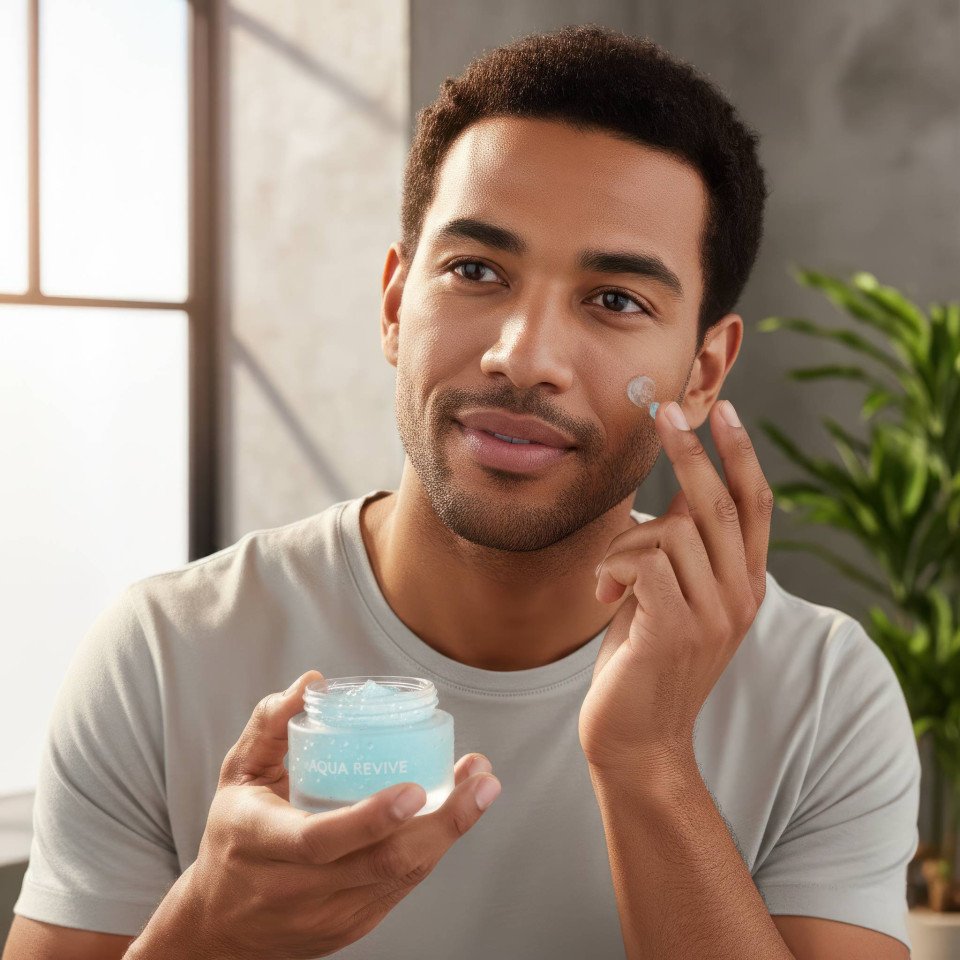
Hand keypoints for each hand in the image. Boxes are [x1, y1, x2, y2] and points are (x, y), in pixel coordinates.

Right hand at [134, 672, 500, 959]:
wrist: (222, 927)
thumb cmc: (235, 835)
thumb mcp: (238, 774)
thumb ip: (271, 725)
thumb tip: (314, 682)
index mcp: (262, 843)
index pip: (320, 838)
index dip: (371, 818)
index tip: (416, 788)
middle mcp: (297, 887)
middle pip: (381, 863)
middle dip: (444, 824)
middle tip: (481, 781)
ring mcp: (330, 914)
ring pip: (401, 877)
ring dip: (450, 831)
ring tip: (482, 787)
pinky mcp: (354, 927)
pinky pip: (402, 887)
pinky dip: (433, 848)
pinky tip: (456, 813)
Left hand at [578, 399, 772, 777]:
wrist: (637, 740)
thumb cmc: (643, 662)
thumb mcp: (670, 599)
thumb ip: (681, 553)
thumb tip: (675, 496)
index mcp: (743, 586)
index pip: (755, 507)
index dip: (741, 456)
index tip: (722, 411)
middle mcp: (739, 597)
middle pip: (720, 505)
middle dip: (692, 452)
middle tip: (665, 411)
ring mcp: (712, 615)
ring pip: (670, 532)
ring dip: (625, 545)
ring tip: (609, 584)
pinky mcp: (676, 630)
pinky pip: (643, 561)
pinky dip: (613, 568)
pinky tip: (604, 598)